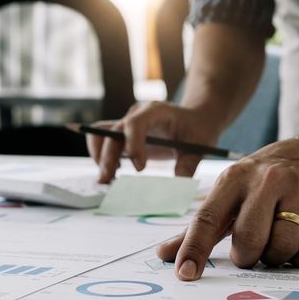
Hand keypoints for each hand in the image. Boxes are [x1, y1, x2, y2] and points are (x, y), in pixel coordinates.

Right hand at [87, 101, 224, 182]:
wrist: (195, 119)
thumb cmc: (198, 130)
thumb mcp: (199, 147)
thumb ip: (188, 166)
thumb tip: (177, 188)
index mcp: (156, 111)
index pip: (136, 123)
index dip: (133, 144)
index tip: (139, 168)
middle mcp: (137, 114)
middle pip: (112, 131)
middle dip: (107, 156)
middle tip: (107, 181)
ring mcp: (127, 123)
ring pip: (100, 133)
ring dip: (99, 156)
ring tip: (106, 179)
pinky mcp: (123, 134)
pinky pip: (103, 141)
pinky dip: (102, 157)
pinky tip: (113, 174)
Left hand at [156, 130, 298, 279]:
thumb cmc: (265, 179)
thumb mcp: (230, 191)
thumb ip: (201, 226)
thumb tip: (164, 255)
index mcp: (234, 178)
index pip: (208, 218)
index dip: (195, 249)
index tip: (186, 273)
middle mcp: (266, 180)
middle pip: (249, 238)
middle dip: (247, 257)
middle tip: (249, 254)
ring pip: (283, 245)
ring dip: (276, 258)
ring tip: (275, 246)